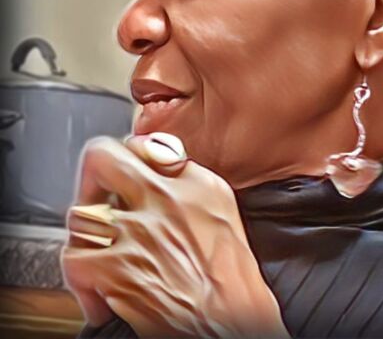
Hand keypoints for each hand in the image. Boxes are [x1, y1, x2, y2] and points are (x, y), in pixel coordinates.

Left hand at [62, 135, 288, 337]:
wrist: (230, 315)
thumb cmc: (229, 270)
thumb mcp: (221, 203)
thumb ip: (188, 174)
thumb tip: (160, 157)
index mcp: (189, 181)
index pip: (140, 145)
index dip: (128, 157)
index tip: (127, 169)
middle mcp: (161, 200)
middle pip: (101, 160)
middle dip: (92, 172)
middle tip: (97, 190)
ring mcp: (135, 234)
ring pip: (80, 214)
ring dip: (87, 231)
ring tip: (101, 243)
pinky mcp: (116, 271)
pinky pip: (75, 258)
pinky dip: (81, 275)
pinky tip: (100, 282)